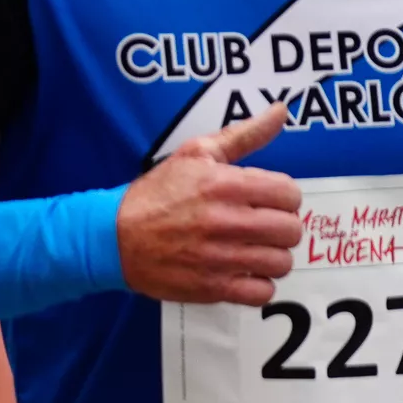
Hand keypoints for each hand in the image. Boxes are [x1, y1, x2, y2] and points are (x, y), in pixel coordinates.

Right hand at [118, 104, 304, 304]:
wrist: (111, 236)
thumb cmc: (155, 194)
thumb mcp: (194, 155)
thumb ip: (243, 135)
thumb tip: (281, 110)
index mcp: (225, 185)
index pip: (290, 194)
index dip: (281, 197)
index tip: (262, 201)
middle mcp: (227, 221)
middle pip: (291, 230)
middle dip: (278, 227)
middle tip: (257, 226)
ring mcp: (220, 258)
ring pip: (281, 262)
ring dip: (269, 256)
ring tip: (249, 250)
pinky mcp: (212, 287)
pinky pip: (262, 292)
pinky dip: (257, 284)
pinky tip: (240, 272)